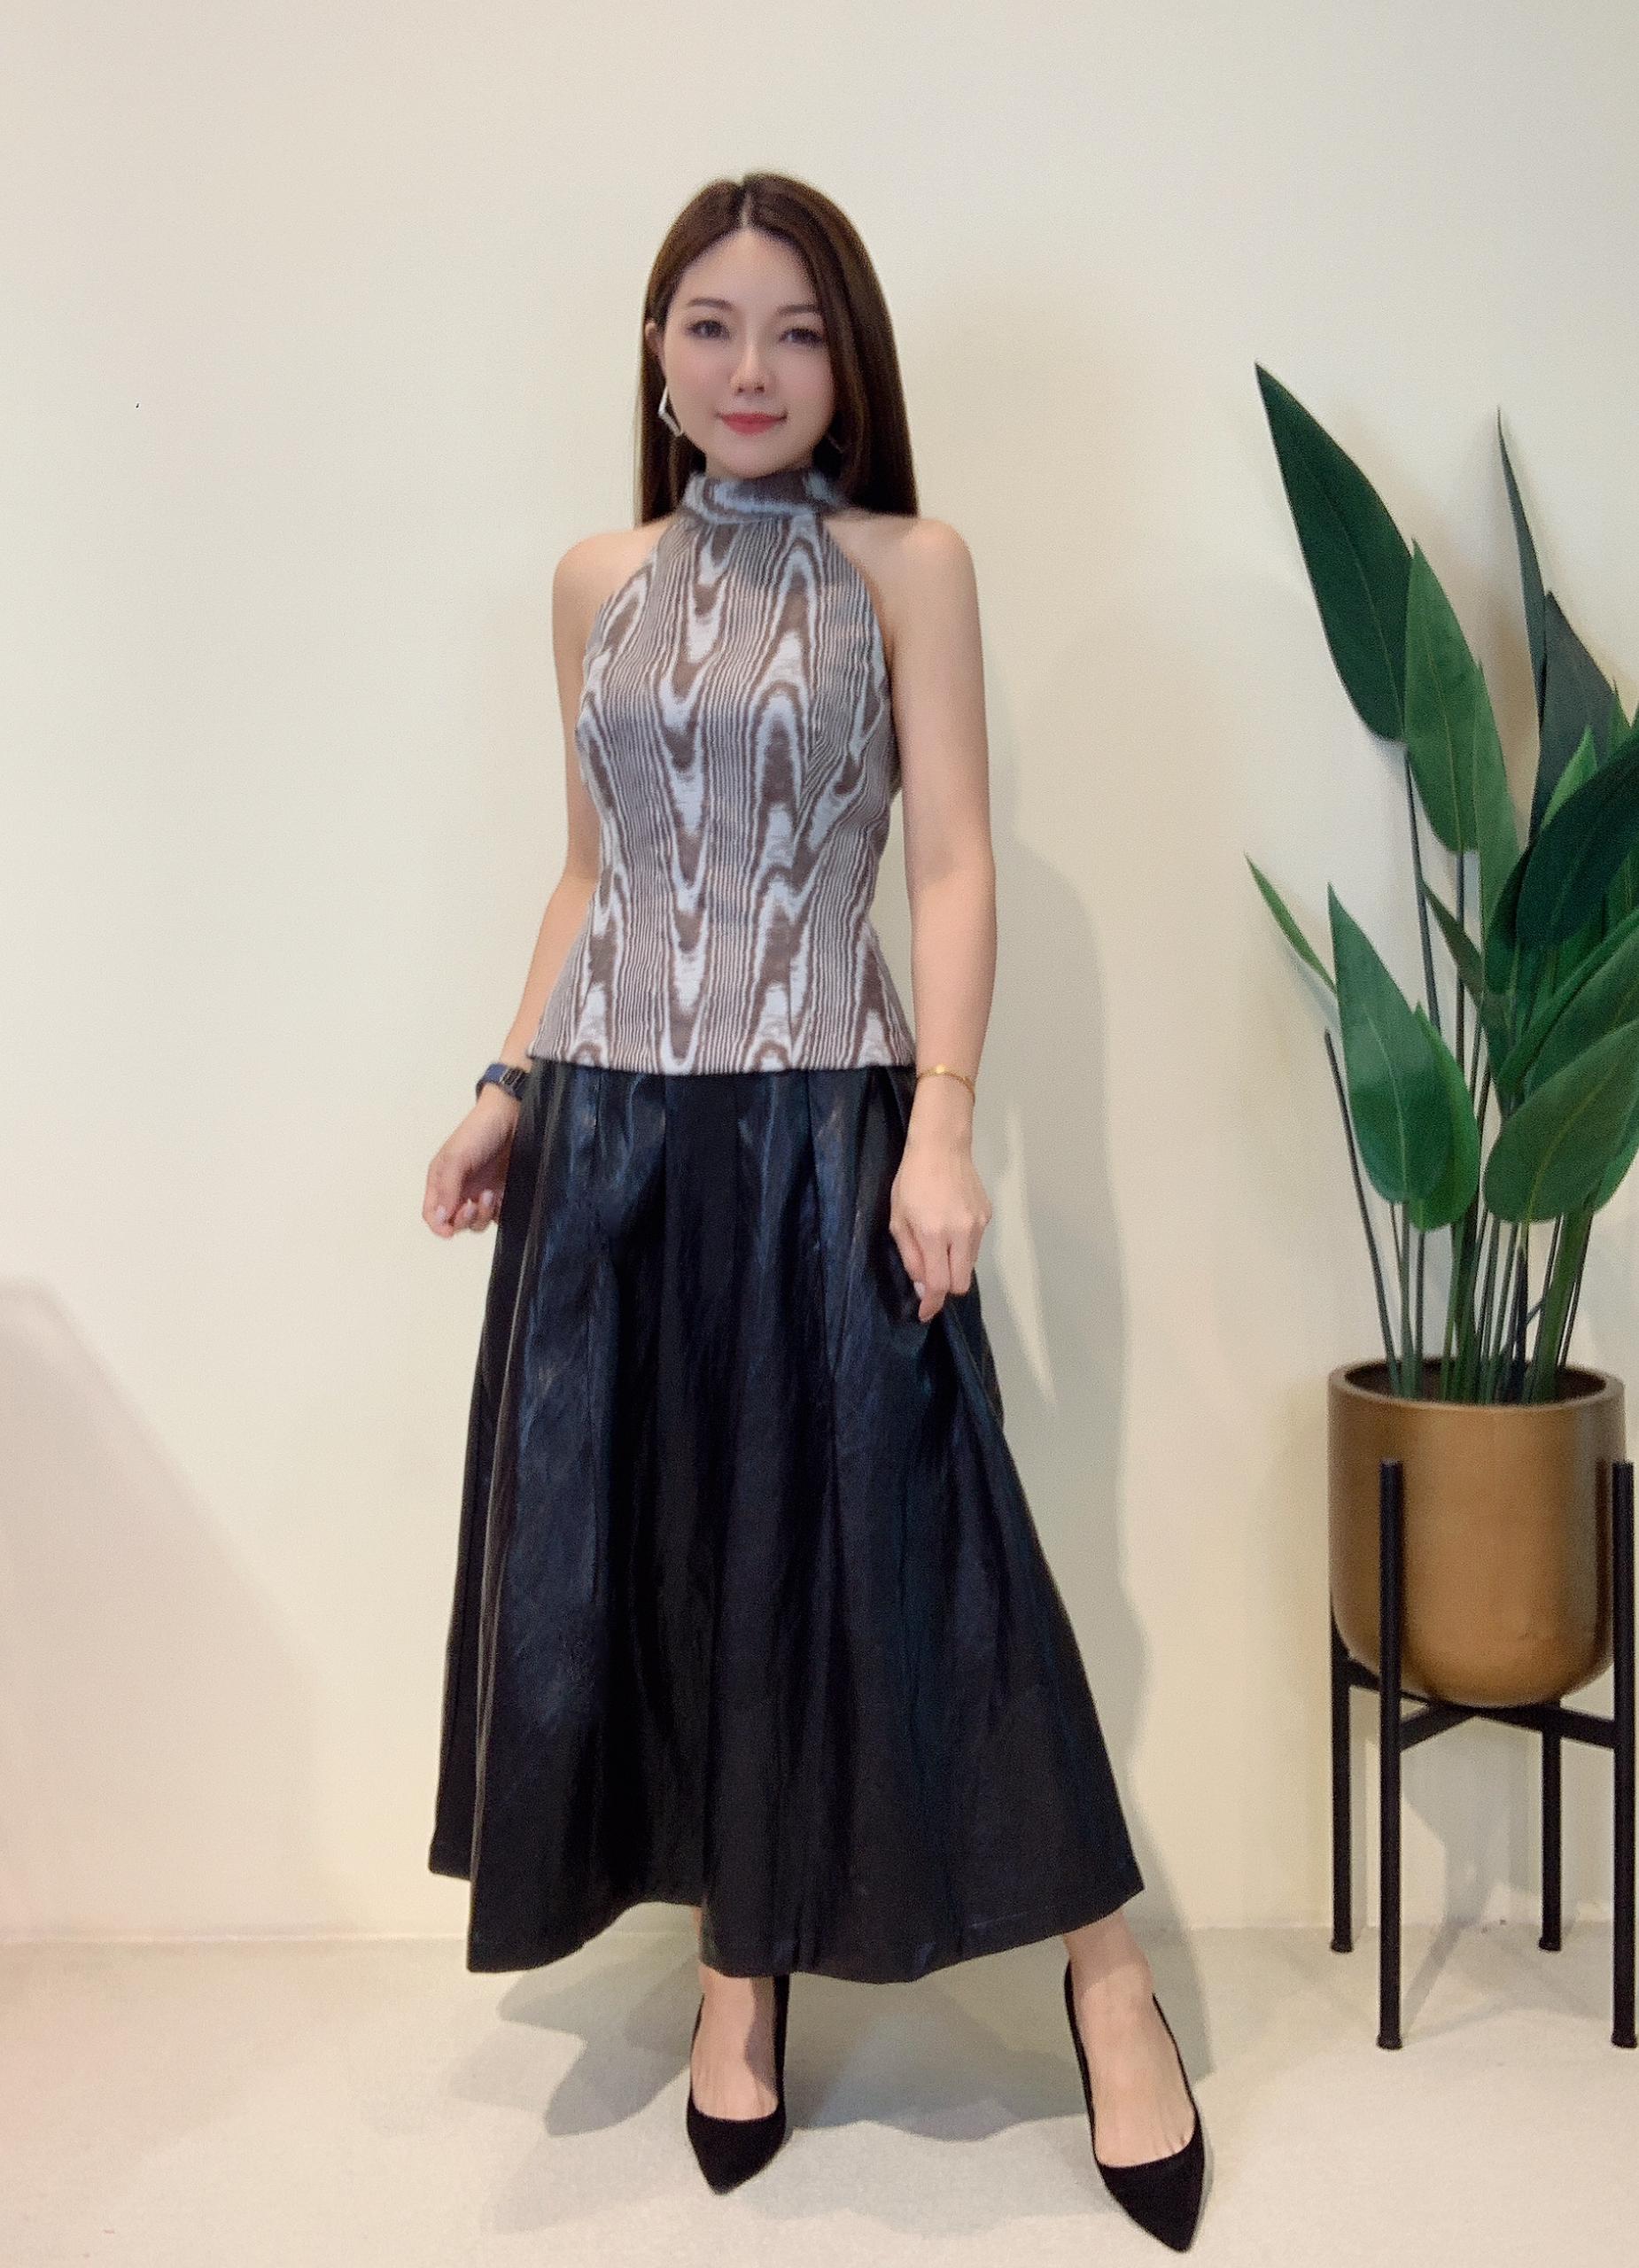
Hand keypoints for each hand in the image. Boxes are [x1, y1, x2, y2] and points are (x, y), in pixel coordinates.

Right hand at [423, 1089, 519, 1237]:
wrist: (513, 1116)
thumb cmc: (480, 1131)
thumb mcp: (456, 1157)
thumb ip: (447, 1188)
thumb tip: (440, 1218)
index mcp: (441, 1181)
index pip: (432, 1214)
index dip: (438, 1226)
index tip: (449, 1231)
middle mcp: (459, 1190)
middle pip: (454, 1222)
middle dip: (464, 1219)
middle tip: (474, 1204)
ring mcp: (481, 1193)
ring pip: (477, 1222)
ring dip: (483, 1214)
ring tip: (491, 1193)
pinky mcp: (502, 1194)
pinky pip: (497, 1217)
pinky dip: (498, 1214)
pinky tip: (502, 1197)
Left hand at [889, 1124, 992, 1320]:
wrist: (942, 1147)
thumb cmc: (912, 1181)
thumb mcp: (898, 1219)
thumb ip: (911, 1256)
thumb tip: (923, 1287)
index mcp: (934, 1234)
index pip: (939, 1284)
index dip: (932, 1304)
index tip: (925, 1313)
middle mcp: (961, 1233)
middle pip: (961, 1283)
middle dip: (946, 1287)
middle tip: (931, 1276)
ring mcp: (979, 1225)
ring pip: (970, 1264)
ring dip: (954, 1264)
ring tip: (939, 1241)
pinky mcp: (988, 1216)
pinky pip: (976, 1244)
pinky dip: (963, 1245)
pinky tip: (951, 1223)